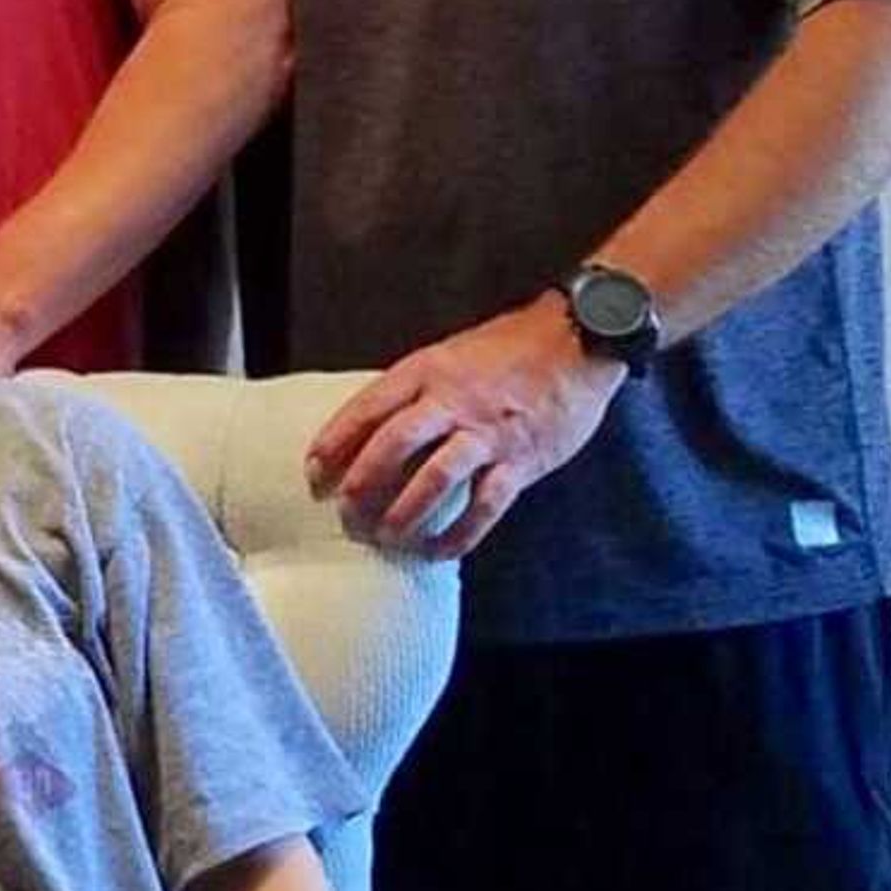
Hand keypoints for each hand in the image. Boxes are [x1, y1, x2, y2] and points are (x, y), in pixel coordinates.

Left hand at [307, 297, 627, 556]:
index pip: (367, 408)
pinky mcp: (522, 459)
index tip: (313, 472)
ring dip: (405, 513)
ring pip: (435, 478)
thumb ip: (415, 388)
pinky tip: (437, 550)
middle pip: (392, 445)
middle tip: (346, 515)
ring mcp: (488, 432)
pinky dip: (458, 533)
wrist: (578, 339)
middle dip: (362, 484)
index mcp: (426, 370)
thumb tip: (374, 426)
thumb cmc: (508, 348)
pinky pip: (485, 504)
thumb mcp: (448, 353)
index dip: (334, 442)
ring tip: (385, 538)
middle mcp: (452, 400)